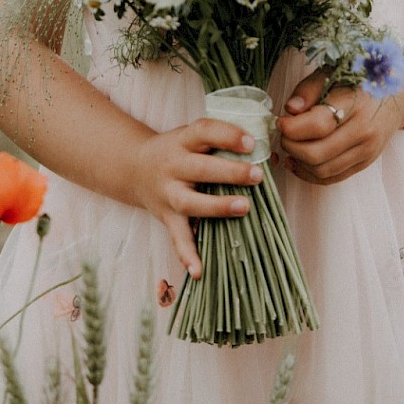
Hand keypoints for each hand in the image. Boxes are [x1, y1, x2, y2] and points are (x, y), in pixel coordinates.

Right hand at [128, 118, 262, 279]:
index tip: (251, 142)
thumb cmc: (178, 151)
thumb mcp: (192, 137)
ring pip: (191, 202)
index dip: (227, 136)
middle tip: (257, 175)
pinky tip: (199, 271)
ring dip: (217, 207)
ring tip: (244, 207)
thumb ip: (222, 142)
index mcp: (182, 140)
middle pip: (200, 168)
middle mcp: (173, 166)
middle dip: (230, 172)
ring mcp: (168, 193)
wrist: (133, 168)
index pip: (204, 131)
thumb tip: (269, 153)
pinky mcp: (166, 218)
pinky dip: (187, 255)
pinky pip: (177, 237)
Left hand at [276, 68, 403, 184]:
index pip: (318, 124)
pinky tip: (297, 162)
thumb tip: (289, 110)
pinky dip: (309, 175)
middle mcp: (364, 130)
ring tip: (290, 146)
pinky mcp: (365, 163)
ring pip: (322, 170)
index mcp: (355, 103)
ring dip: (298, 162)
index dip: (292, 127)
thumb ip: (309, 89)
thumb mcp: (333, 73)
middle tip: (283, 134)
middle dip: (290, 146)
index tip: (281, 121)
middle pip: (316, 154)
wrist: (399, 94)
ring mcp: (366, 150)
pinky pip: (332, 178)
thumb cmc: (359, 80)